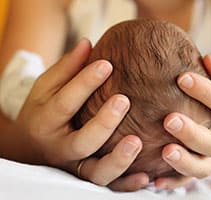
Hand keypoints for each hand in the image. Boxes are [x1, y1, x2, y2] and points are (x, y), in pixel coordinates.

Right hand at [17, 39, 148, 190]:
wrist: (33, 144)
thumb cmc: (45, 110)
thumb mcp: (47, 89)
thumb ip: (66, 69)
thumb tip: (87, 43)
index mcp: (46, 122)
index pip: (64, 102)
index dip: (84, 83)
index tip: (107, 63)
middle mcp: (60, 149)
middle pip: (82, 141)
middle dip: (103, 122)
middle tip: (124, 100)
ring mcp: (75, 167)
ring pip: (96, 172)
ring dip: (118, 160)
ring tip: (137, 141)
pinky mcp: (88, 178)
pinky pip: (108, 187)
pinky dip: (126, 184)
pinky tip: (146, 176)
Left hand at [155, 54, 210, 188]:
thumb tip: (208, 60)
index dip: (205, 92)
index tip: (182, 78)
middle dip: (192, 133)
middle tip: (169, 120)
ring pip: (203, 166)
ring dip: (184, 162)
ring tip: (165, 152)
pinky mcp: (201, 162)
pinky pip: (188, 178)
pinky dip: (174, 181)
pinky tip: (155, 180)